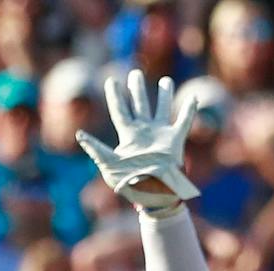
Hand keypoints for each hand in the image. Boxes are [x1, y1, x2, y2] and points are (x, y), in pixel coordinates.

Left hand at [77, 69, 198, 216]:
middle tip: (136, 73)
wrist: (153, 194)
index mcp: (128, 136)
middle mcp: (144, 132)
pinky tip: (194, 98)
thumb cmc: (130, 184)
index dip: (115, 96)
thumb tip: (79, 135)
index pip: (120, 111)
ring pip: (162, 109)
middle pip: (140, 105)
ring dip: (164, 94)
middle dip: (138, 89)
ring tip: (165, 80)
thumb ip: (95, 149)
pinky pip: (184, 122)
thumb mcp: (108, 166)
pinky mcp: (175, 141)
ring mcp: (160, 135)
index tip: (112, 81)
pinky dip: (189, 110)